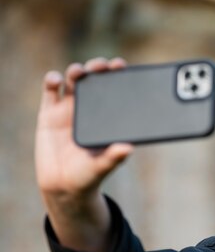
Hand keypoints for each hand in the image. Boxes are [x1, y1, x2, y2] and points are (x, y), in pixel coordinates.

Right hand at [35, 57, 133, 251]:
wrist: (63, 186)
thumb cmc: (89, 175)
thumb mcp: (102, 167)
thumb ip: (114, 157)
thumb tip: (129, 148)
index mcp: (107, 117)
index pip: (115, 91)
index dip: (118, 76)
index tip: (122, 66)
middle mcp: (90, 109)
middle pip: (95, 80)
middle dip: (98, 68)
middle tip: (103, 65)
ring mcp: (69, 109)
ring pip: (74, 82)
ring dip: (77, 72)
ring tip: (80, 71)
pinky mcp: (49, 113)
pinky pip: (50, 92)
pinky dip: (52, 81)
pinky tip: (56, 79)